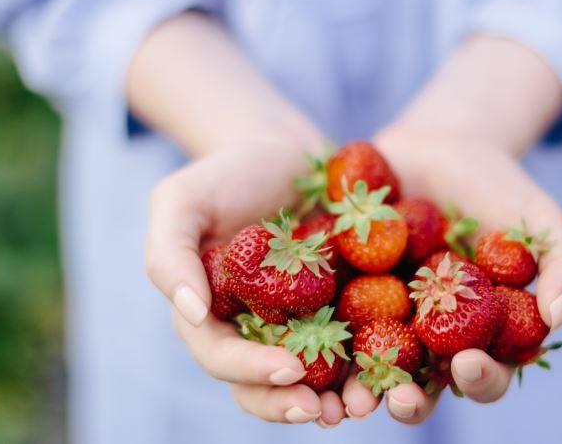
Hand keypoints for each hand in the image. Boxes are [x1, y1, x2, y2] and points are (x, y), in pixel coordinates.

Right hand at [145, 134, 346, 425]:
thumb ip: (169, 254)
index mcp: (211, 315)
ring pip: (311, 378)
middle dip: (290, 403)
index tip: (289, 368)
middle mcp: (254, 330)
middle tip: (325, 412)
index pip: (222, 357)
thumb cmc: (226, 173)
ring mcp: (299, 323)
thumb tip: (191, 312)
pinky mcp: (340, 308)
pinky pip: (354, 344)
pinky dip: (369, 363)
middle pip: (264, 384)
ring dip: (334, 399)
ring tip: (361, 407)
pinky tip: (392, 371)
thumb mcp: (180, 200)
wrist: (283, 150)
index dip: (251, 371)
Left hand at [340, 128, 561, 423]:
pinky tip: (304, 343)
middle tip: (400, 398)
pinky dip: (315, 335)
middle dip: (410, 400)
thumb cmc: (499, 189)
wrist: (441, 143)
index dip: (480, 379)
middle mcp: (426, 337)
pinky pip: (325, 318)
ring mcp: (380, 316)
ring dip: (358, 387)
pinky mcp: (340, 289)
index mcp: (477, 335)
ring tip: (349, 397)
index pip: (484, 374)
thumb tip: (557, 319)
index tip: (469, 362)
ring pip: (367, 366)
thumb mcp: (542, 223)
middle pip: (420, 385)